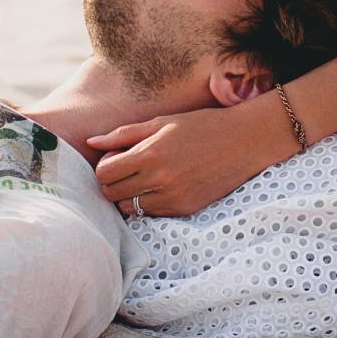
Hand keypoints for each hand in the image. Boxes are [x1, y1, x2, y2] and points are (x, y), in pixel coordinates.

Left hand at [91, 101, 288, 218]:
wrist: (245, 142)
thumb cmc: (201, 126)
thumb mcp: (162, 123)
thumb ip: (124, 134)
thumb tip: (91, 142)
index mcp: (150, 154)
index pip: (104, 174)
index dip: (104, 167)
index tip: (116, 159)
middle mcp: (160, 179)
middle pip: (112, 195)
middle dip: (113, 184)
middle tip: (127, 170)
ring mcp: (173, 198)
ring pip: (130, 209)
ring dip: (130, 196)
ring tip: (145, 179)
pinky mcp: (186, 209)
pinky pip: (153, 214)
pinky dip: (150, 203)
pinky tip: (164, 186)